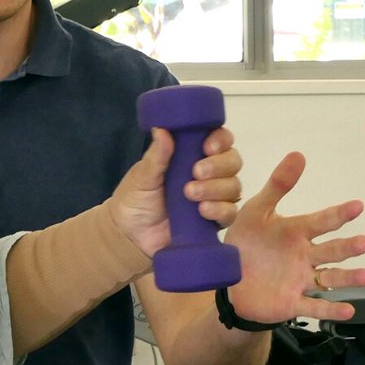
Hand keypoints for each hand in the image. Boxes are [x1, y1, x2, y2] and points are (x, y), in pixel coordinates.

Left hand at [109, 127, 242, 258]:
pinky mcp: (214, 220)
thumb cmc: (136, 197)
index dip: (220, 140)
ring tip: (190, 193)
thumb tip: (162, 130)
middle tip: (196, 171)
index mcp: (193, 154)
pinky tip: (202, 210)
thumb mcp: (143, 175)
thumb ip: (156, 155)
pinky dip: (220, 210)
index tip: (207, 146)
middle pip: (232, 161)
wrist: (130, 235)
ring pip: (233, 187)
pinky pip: (230, 213)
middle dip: (218, 165)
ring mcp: (213, 197)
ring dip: (216, 188)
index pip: (219, 140)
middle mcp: (209, 173)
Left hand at [222, 152, 364, 324]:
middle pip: (331, 251)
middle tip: (363, 243)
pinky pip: (314, 307)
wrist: (227, 277)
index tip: (357, 206)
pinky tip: (348, 310)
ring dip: (348, 278)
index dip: (338, 214)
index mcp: (297, 232)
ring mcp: (301, 280)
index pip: (322, 221)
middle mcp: (305, 256)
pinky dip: (331, 309)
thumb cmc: (247, 242)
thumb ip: (277, 185)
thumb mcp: (257, 210)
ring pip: (330, 279)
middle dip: (347, 247)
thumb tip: (298, 155)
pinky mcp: (292, 302)